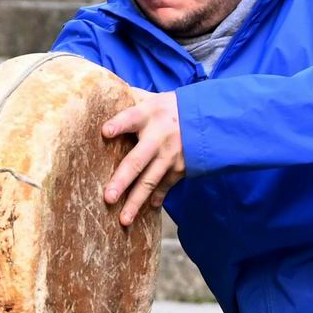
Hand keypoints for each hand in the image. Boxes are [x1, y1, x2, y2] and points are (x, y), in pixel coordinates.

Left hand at [98, 90, 184, 225]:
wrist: (209, 117)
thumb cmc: (169, 108)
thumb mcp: (152, 99)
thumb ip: (130, 101)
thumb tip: (103, 92)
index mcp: (149, 114)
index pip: (131, 117)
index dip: (119, 124)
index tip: (105, 132)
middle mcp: (159, 136)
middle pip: (137, 160)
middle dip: (122, 180)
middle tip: (108, 198)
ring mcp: (171, 155)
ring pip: (150, 181)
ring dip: (136, 201)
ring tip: (123, 219)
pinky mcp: (180, 167)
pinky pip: (165, 186)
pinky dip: (157, 197)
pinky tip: (148, 209)